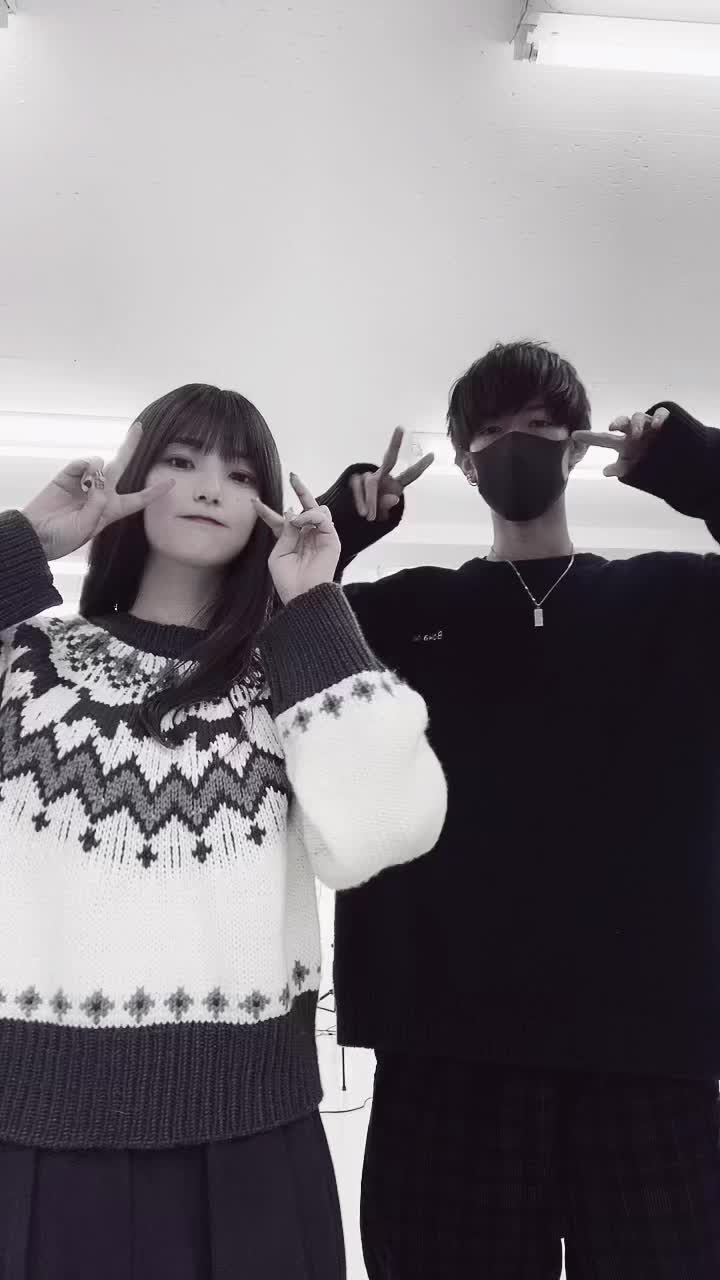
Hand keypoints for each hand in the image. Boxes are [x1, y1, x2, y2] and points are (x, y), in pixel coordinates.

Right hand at [22, 421, 174, 559]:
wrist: (35, 534)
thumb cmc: (61, 538)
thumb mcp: (83, 530)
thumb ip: (96, 508)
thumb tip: (99, 484)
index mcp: (111, 510)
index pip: (138, 499)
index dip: (154, 491)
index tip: (172, 482)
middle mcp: (101, 494)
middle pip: (121, 466)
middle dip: (130, 447)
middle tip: (138, 427)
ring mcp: (85, 483)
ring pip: (101, 464)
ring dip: (98, 472)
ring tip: (86, 488)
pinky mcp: (68, 476)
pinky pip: (83, 463)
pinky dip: (84, 468)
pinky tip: (79, 479)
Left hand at [253, 473, 340, 604]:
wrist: (302, 594)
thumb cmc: (288, 579)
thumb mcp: (278, 554)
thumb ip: (284, 532)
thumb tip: (291, 512)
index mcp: (291, 540)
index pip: (280, 520)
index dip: (266, 511)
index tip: (253, 501)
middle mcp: (307, 535)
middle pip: (305, 507)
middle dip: (300, 490)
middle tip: (293, 476)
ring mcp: (320, 536)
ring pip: (317, 509)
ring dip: (304, 509)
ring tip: (295, 522)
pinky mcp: (331, 538)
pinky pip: (322, 517)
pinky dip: (310, 516)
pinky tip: (301, 523)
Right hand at [350, 427, 434, 521]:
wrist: (353, 516)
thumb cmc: (373, 513)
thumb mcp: (382, 514)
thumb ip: (388, 506)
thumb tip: (394, 498)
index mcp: (395, 485)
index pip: (410, 475)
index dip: (420, 466)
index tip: (432, 454)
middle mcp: (383, 476)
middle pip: (389, 458)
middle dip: (395, 443)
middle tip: (401, 427)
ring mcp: (369, 476)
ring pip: (371, 484)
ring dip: (370, 501)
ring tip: (370, 516)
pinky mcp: (355, 480)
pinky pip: (358, 488)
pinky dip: (361, 500)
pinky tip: (362, 511)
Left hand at [574, 408, 669, 478]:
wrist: (676, 461)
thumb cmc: (649, 462)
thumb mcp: (633, 468)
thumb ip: (620, 469)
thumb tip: (605, 471)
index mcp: (623, 442)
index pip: (604, 439)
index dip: (590, 437)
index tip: (574, 435)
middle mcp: (634, 430)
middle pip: (623, 422)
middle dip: (617, 422)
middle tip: (612, 428)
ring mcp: (649, 425)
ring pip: (639, 417)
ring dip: (636, 424)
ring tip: (636, 434)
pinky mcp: (667, 422)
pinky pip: (662, 414)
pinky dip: (659, 417)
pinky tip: (658, 425)